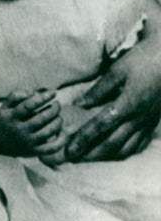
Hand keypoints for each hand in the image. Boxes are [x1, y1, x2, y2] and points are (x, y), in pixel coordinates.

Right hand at [0, 89, 65, 159]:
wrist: (0, 143)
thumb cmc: (8, 119)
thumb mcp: (6, 106)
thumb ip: (17, 95)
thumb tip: (34, 93)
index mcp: (11, 117)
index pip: (28, 105)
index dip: (43, 98)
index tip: (53, 92)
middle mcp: (19, 130)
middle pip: (41, 118)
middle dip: (54, 109)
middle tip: (57, 104)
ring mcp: (27, 142)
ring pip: (48, 131)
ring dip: (58, 121)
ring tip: (58, 116)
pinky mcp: (35, 151)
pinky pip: (52, 147)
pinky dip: (61, 140)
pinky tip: (63, 131)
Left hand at [67, 41, 160, 160]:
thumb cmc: (142, 61)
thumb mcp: (117, 70)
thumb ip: (98, 90)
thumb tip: (79, 104)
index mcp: (127, 105)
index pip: (100, 127)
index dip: (83, 140)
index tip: (68, 150)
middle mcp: (138, 119)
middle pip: (112, 144)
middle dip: (91, 154)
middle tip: (73, 159)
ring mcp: (147, 123)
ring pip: (127, 149)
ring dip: (106, 156)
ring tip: (89, 157)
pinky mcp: (153, 123)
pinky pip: (139, 144)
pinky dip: (125, 152)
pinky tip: (115, 152)